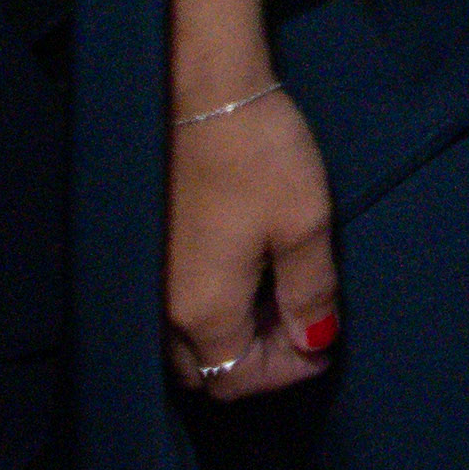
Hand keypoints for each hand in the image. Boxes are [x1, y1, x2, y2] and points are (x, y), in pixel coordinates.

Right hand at [166, 87, 341, 399]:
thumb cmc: (257, 155)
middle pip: (205, 370)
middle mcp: (161, 307)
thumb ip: (309, 292)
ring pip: (182, 344)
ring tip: (277, 300)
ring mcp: (146, 280)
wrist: (199, 91)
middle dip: (256, 363)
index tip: (326, 345)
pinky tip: (243, 276)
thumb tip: (314, 341)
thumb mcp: (304, 223)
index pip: (238, 378)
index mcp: (202, 311)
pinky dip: (207, 312)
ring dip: (229, 338)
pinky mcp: (143, 250)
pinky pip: (170, 310)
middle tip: (302, 326)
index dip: (288, 372)